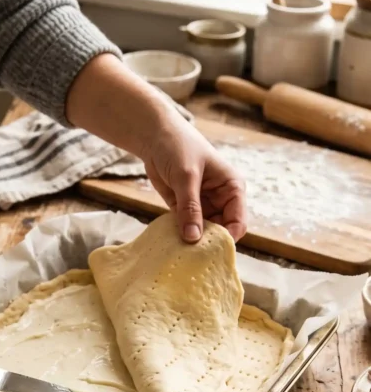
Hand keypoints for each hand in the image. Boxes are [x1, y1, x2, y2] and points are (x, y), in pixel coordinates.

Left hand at [143, 118, 246, 242]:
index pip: (238, 222)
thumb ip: (190, 208)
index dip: (226, 238)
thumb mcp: (186, 177)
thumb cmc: (178, 147)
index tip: (209, 250)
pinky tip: (172, 244)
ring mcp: (203, 205)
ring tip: (180, 252)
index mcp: (232, 188)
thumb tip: (193, 239)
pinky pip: (186, 228)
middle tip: (191, 256)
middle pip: (221, 231)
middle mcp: (221, 200)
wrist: (154, 136)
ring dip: (193, 242)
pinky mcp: (185, 209)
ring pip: (203, 233)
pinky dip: (180, 236)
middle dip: (208, 243)